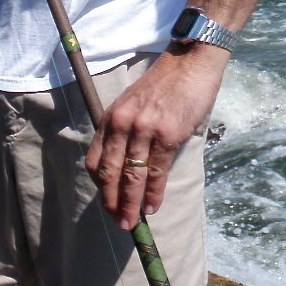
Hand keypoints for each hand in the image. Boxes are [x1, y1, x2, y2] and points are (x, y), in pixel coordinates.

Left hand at [85, 44, 227, 229]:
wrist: (189, 63)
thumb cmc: (163, 86)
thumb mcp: (131, 105)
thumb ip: (124, 132)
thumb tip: (125, 167)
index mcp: (109, 120)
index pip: (95, 161)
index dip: (101, 188)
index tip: (108, 203)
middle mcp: (121, 126)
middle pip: (110, 174)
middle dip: (113, 202)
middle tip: (119, 222)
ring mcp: (144, 130)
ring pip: (132, 176)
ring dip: (132, 204)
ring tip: (133, 223)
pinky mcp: (168, 134)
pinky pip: (156, 170)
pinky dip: (153, 192)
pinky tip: (153, 206)